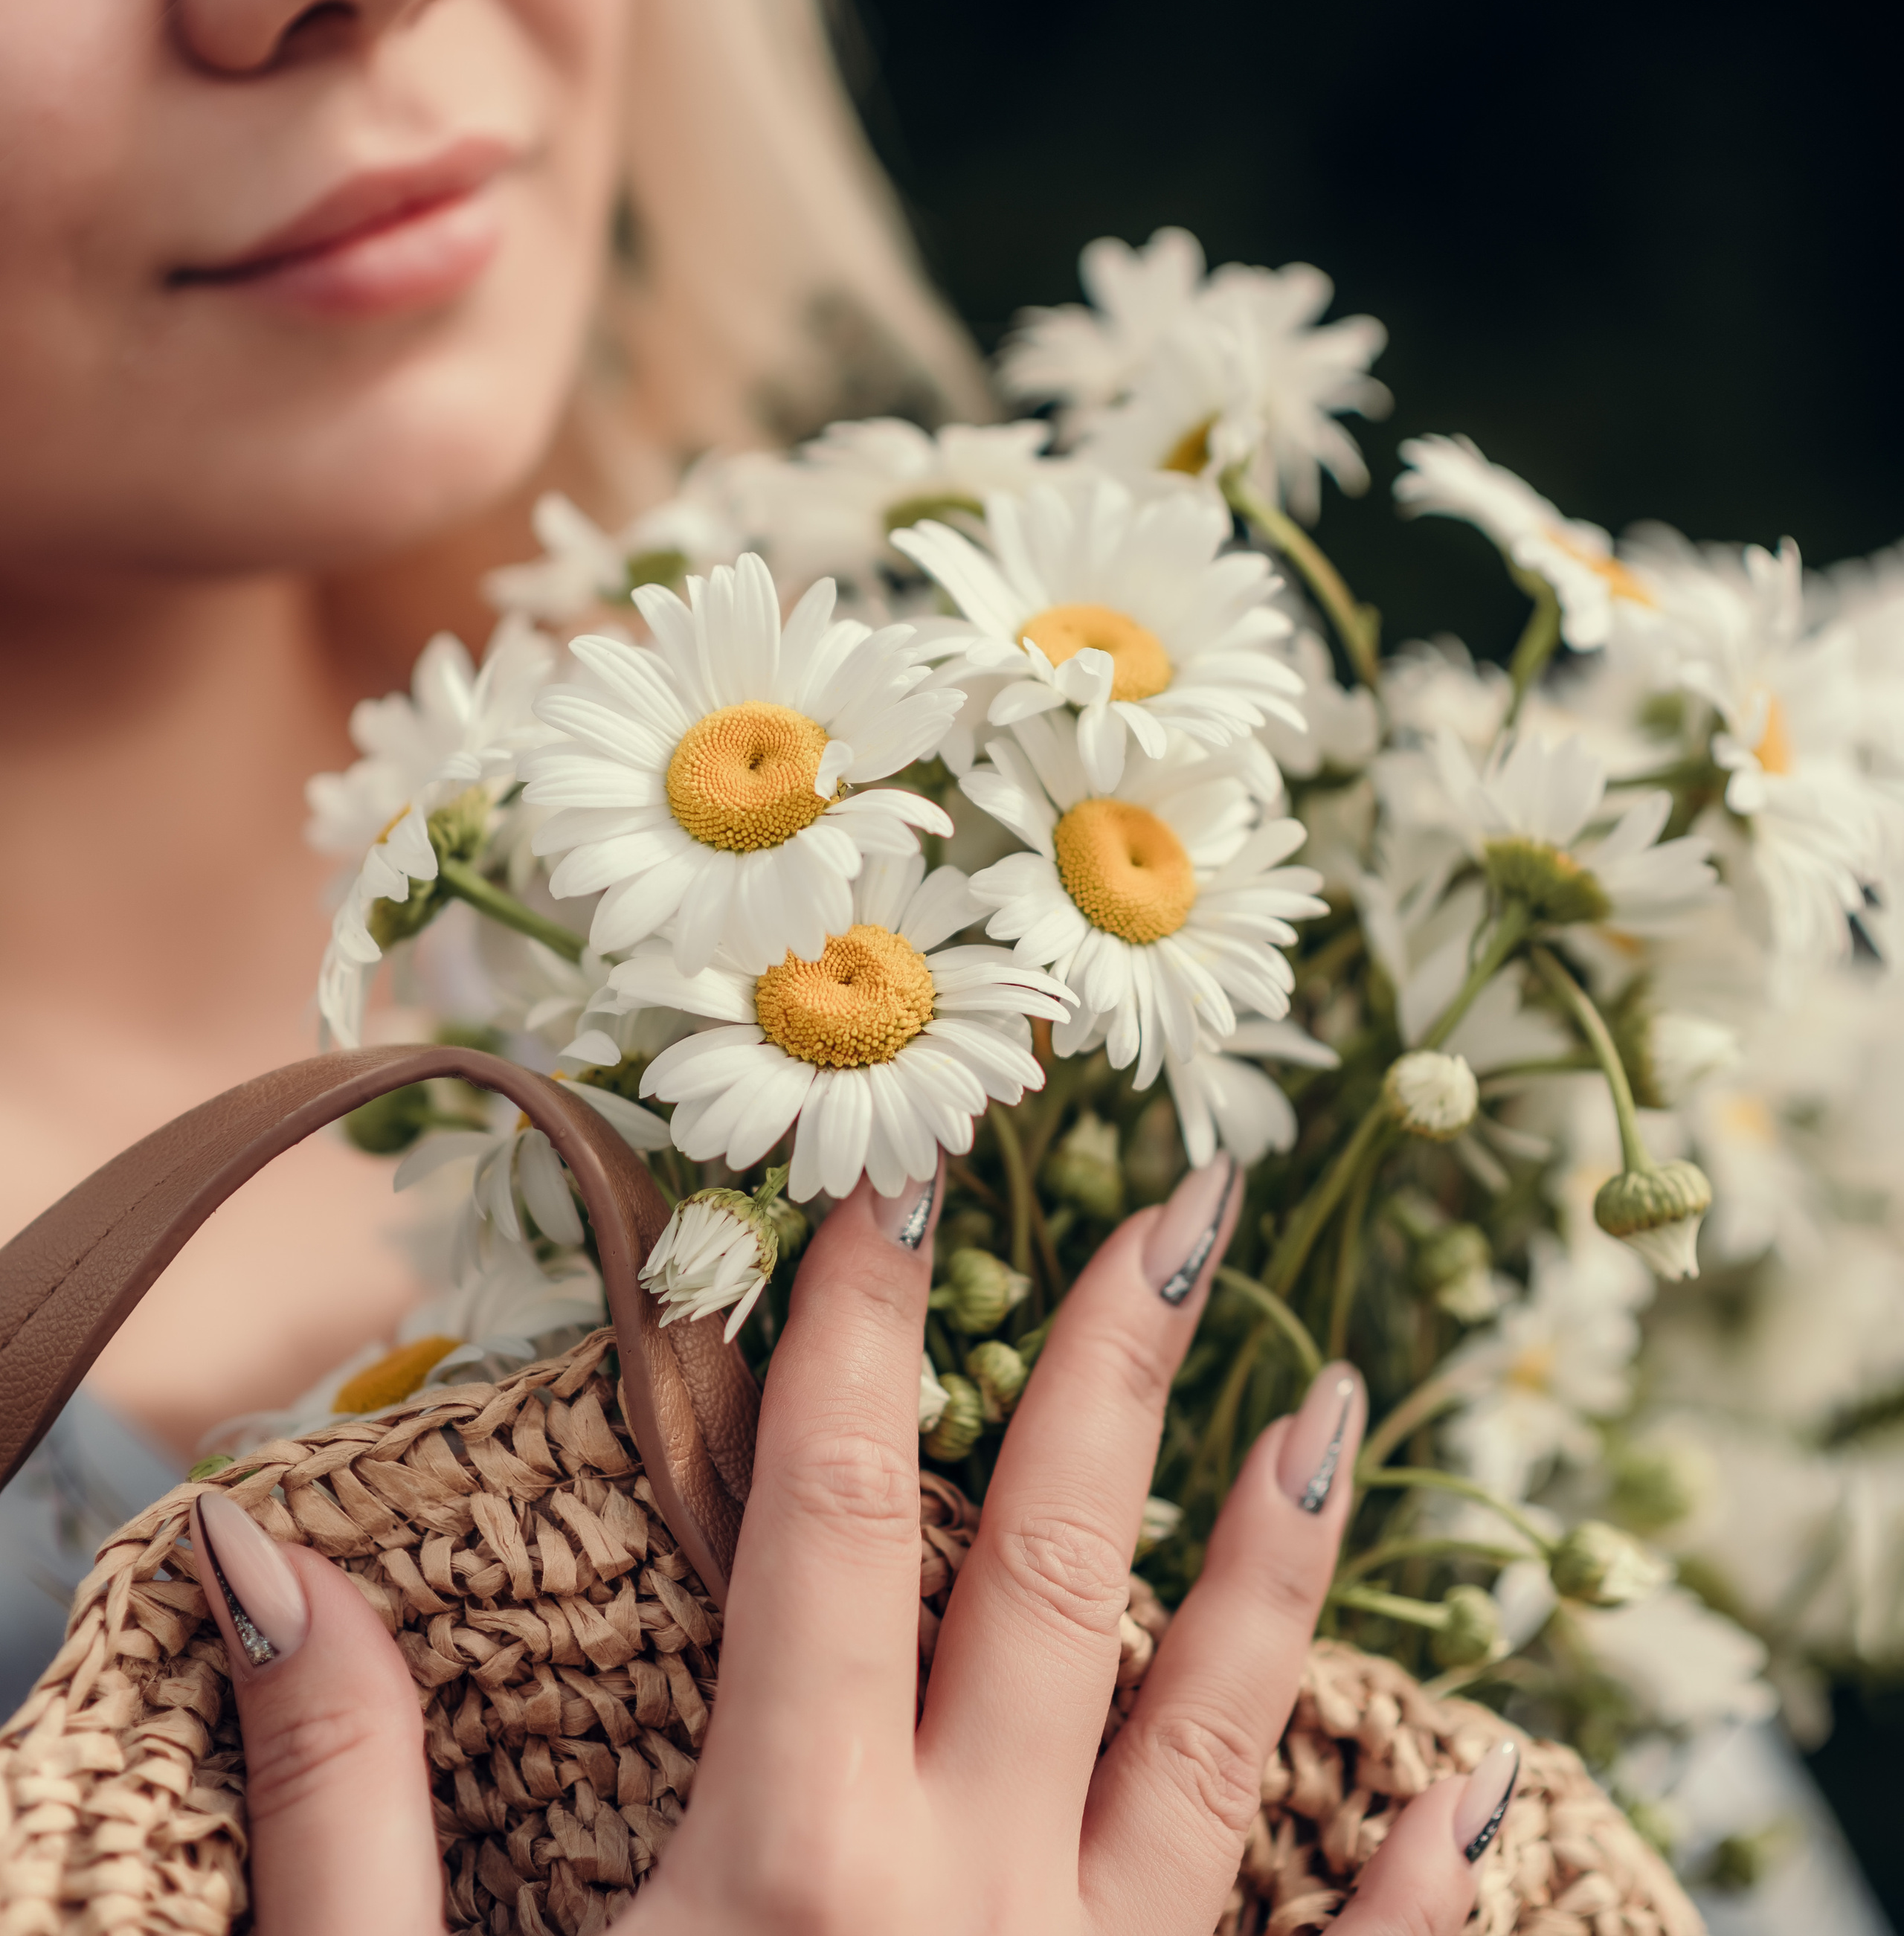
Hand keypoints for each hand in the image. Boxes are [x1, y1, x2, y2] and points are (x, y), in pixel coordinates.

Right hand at [194, 1153, 1515, 1935]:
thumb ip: (346, 1797)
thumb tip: (272, 1561)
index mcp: (786, 1860)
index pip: (826, 1514)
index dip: (857, 1326)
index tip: (904, 1167)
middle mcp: (965, 1906)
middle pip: (1052, 1577)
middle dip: (1118, 1372)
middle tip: (1195, 1201)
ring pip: (1211, 1744)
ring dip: (1282, 1566)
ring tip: (1342, 1400)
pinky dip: (1409, 1897)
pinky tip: (1477, 1787)